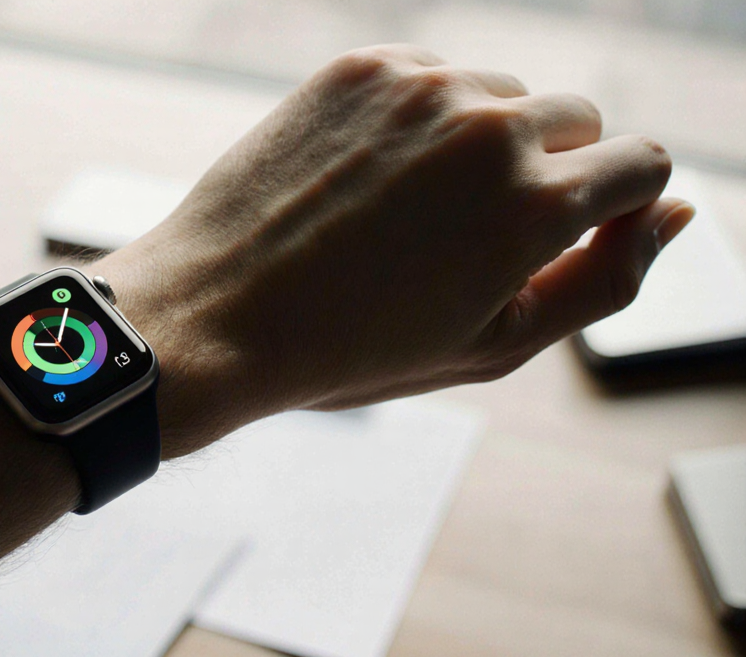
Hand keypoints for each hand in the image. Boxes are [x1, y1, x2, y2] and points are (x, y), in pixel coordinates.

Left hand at [91, 44, 693, 455]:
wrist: (217, 314)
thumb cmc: (354, 347)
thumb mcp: (496, 345)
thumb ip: (605, 280)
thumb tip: (679, 212)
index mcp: (536, 206)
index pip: (646, 164)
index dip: (615, 204)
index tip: (568, 233)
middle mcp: (489, 128)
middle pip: (578, 119)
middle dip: (549, 170)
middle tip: (472, 236)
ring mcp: (420, 87)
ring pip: (501, 91)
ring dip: (482, 138)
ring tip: (410, 211)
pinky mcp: (360, 67)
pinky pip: (432, 74)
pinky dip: (420, 115)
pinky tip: (369, 175)